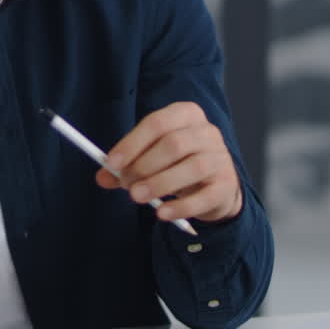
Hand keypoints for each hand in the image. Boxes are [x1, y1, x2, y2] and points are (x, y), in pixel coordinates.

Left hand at [95, 101, 242, 223]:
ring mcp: (221, 158)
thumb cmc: (177, 163)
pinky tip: (161, 213)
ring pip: (191, 167)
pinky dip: (180, 207)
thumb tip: (102, 176)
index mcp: (186, 115)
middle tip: (124, 183)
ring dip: (159, 184)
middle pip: (174, 144)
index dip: (132, 143)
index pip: (157, 122)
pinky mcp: (227, 186)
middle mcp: (207, 132)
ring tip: (137, 196)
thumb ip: (126, 165)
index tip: (111, 162)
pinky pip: (204, 197)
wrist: (215, 185)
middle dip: (144, 165)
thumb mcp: (151, 158)